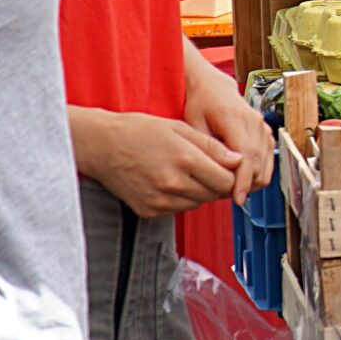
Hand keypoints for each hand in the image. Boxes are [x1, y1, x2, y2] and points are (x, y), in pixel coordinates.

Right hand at [87, 112, 243, 218]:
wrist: (102, 146)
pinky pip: (178, 209)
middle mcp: (174, 184)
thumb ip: (212, 147)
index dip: (232, 175)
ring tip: (185, 172)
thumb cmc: (139, 131)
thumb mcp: (180, 128)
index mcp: (186, 160)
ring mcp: (161, 201)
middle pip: (215, 195)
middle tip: (207, 168)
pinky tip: (169, 181)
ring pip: (198, 204)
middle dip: (217, 183)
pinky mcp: (150, 211)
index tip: (228, 168)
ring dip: (199, 192)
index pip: (227, 181)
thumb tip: (238, 161)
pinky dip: (181, 199)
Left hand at [184, 68, 273, 201]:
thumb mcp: (194, 126)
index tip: (238, 199)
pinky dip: (258, 171)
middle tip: (230, 198)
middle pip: (259, 163)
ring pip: (267, 163)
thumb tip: (224, 173)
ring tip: (234, 189)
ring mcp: (263, 126)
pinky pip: (268, 158)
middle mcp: (254, 121)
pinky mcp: (266, 132)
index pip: (246, 155)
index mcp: (234, 118)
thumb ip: (209, 149)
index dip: (243, 180)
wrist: (213, 88)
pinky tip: (241, 177)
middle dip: (248, 185)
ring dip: (254, 180)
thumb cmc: (199, 105)